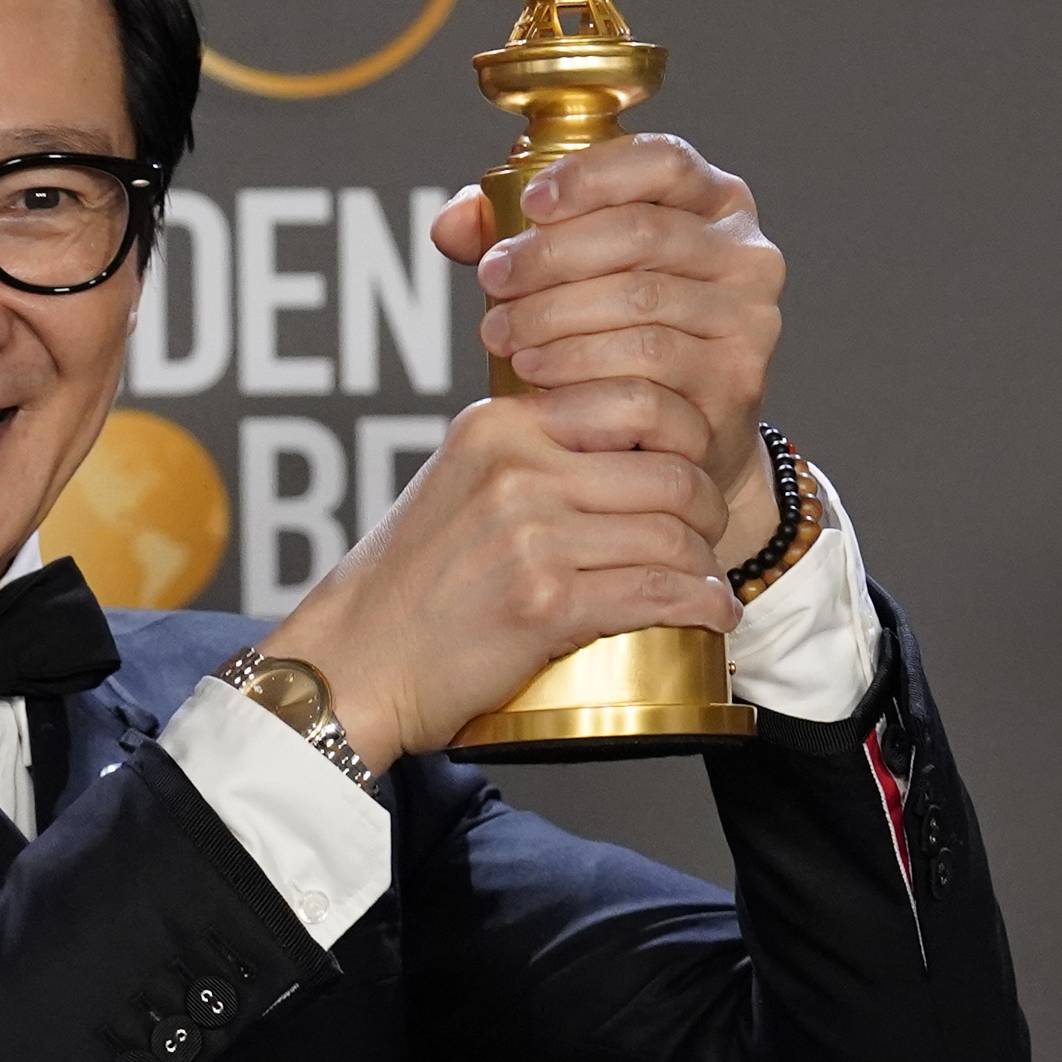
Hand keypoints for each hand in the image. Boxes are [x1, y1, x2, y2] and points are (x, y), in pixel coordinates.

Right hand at [280, 384, 737, 770]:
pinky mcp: (543, 602)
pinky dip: (700, 606)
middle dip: (705, 507)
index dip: (685, 435)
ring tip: (707, 584)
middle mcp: (516, 468)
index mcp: (498, 426)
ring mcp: (529, 535)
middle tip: (706, 536)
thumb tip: (618, 453)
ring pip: (671, 532)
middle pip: (667, 468)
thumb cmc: (406, 590)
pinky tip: (711, 616)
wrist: (349, 665)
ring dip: (706, 564)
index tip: (690, 470)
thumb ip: (524, 459)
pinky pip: (656, 593)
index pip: (634, 396)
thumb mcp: (456, 486)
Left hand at [437, 133, 785, 570]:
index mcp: (714, 202)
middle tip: (493, 280)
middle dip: (553, 255)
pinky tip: (535, 378)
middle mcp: (746, 252)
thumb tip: (453, 222)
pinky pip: (647, 368)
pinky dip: (579, 370)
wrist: (680, 440)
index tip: (529, 204)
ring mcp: (749, 317)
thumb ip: (518, 237)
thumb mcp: (578, 277)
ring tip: (501, 335)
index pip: (662, 160)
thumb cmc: (620, 342)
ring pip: (640, 302)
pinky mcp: (735, 379)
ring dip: (555, 317)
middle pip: (641, 233)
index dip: (592, 175)